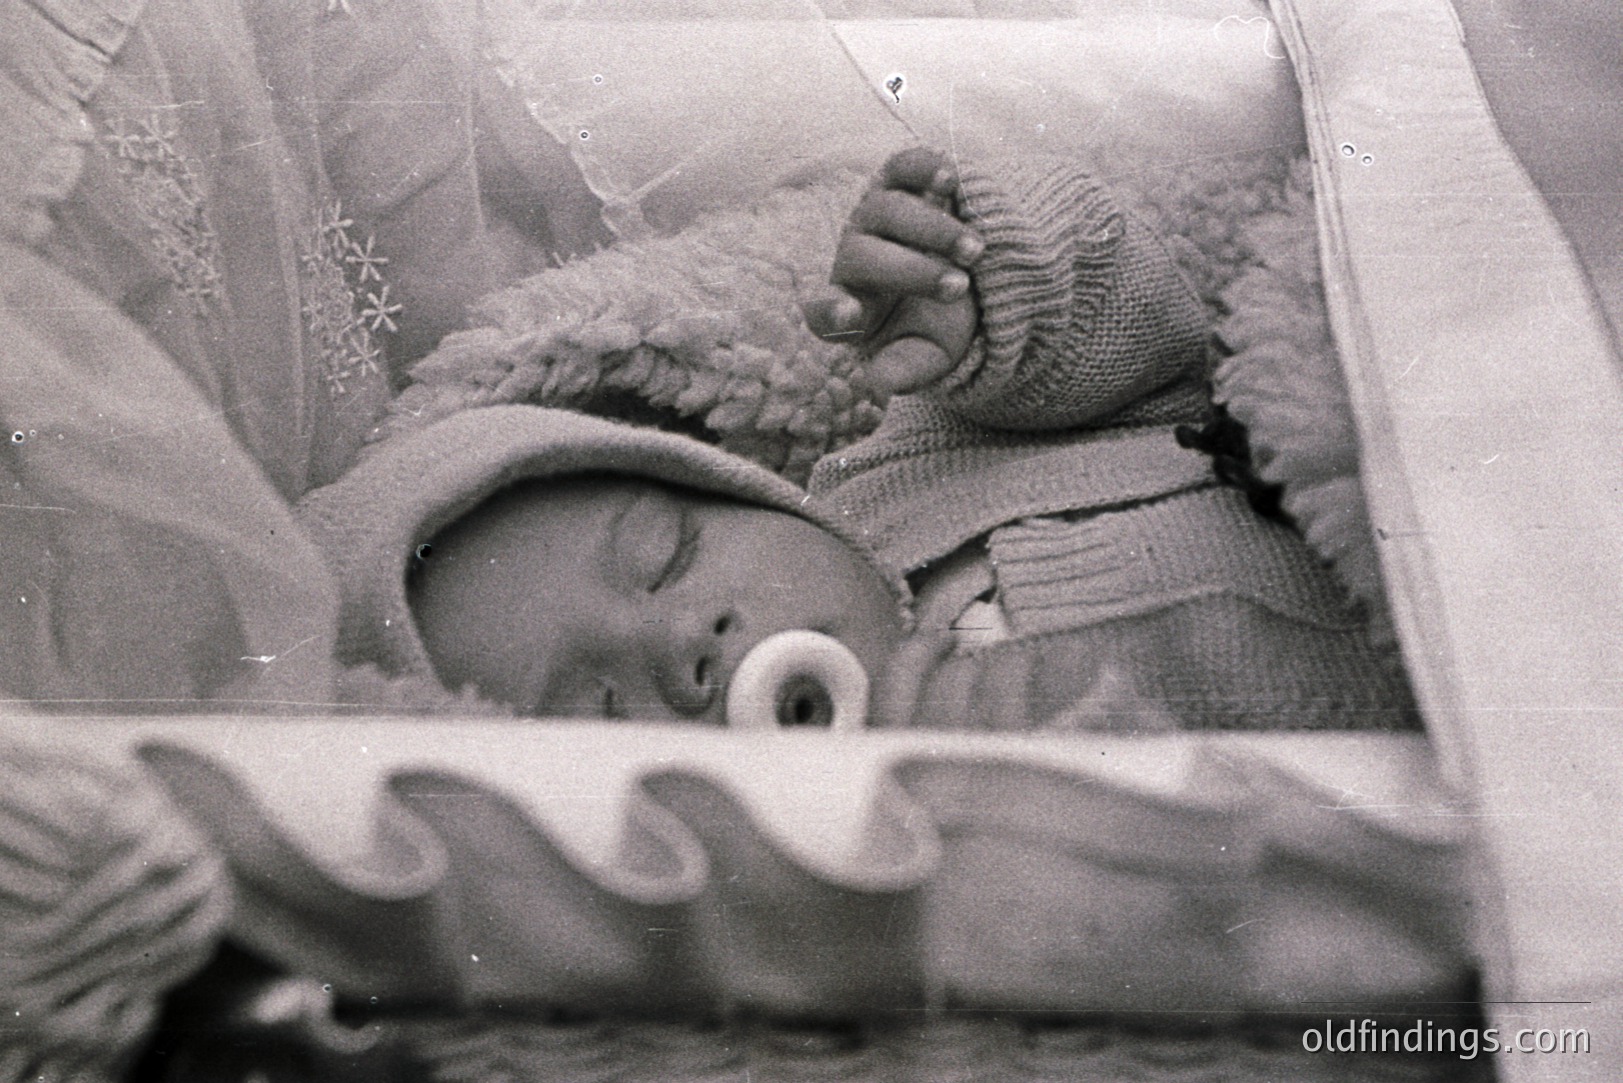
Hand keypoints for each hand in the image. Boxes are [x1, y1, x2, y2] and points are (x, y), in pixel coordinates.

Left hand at [803, 148, 983, 396]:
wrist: (973, 280)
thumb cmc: (940, 325)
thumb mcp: (929, 356)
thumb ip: (905, 371)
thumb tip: (880, 383)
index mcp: (852, 307)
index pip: (823, 312)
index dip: (829, 311)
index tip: (847, 314)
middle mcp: (854, 256)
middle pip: (864, 254)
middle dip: (914, 271)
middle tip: (960, 288)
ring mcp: (874, 216)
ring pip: (888, 209)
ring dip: (934, 230)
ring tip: (975, 251)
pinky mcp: (902, 182)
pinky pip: (902, 166)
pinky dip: (923, 167)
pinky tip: (951, 178)